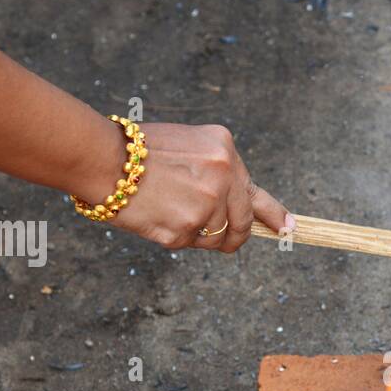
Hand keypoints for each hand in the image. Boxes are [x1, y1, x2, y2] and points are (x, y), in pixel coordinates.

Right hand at [93, 122, 293, 252]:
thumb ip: (215, 172)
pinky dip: (176, 237)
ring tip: (170, 213)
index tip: (288, 228)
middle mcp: (224, 176)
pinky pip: (191, 243)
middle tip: (225, 242)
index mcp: (224, 150)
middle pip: (242, 223)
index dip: (274, 214)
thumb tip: (235, 207)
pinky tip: (158, 217)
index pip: (255, 190)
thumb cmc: (137, 151)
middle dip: (234, 236)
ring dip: (198, 235)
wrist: (102, 158)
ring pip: (216, 238)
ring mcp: (207, 204)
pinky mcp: (187, 228)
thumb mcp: (187, 146)